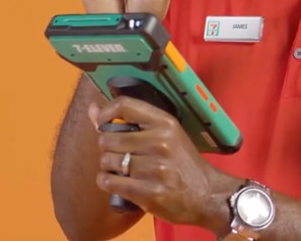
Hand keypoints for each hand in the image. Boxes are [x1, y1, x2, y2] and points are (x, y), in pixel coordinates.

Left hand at [92, 97, 239, 231]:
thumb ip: (130, 122)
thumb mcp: (167, 135)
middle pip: (108, 138)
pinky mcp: (148, 192)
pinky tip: (119, 183)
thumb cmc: (184, 163)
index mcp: (165, 123)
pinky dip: (107, 182)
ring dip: (109, 167)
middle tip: (121, 155)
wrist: (208, 194)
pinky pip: (109, 182)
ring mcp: (154, 168)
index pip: (125, 106)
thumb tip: (92, 109)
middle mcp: (159, 142)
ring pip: (107, 161)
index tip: (102, 123)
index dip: (105, 113)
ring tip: (123, 171)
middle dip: (108, 148)